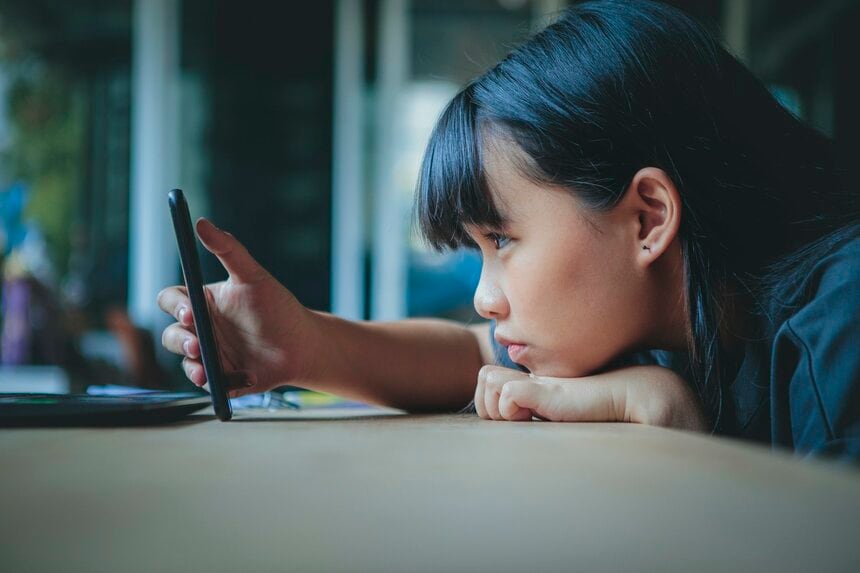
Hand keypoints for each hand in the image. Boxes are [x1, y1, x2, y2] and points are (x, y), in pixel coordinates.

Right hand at [157, 218, 318, 396]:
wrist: (302, 346)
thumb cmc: (278, 308)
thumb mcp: (253, 276)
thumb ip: (228, 250)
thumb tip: (202, 223)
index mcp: (203, 302)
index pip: (172, 300)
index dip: (174, 306)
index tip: (189, 310)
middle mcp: (202, 329)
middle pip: (172, 334)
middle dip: (180, 340)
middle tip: (198, 343)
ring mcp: (209, 355)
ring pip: (185, 361)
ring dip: (192, 365)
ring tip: (208, 369)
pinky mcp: (221, 379)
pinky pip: (207, 384)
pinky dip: (218, 383)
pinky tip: (242, 377)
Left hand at [474, 364, 707, 430]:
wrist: (643, 398)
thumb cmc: (614, 417)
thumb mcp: (573, 422)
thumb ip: (553, 421)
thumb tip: (534, 437)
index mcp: (538, 387)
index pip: (490, 382)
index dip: (493, 405)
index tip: (518, 422)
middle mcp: (535, 380)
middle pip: (483, 377)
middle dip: (488, 405)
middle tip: (517, 421)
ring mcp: (539, 382)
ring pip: (486, 379)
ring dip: (496, 407)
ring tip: (525, 420)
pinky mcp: (547, 390)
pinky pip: (507, 393)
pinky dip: (511, 409)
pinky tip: (535, 418)